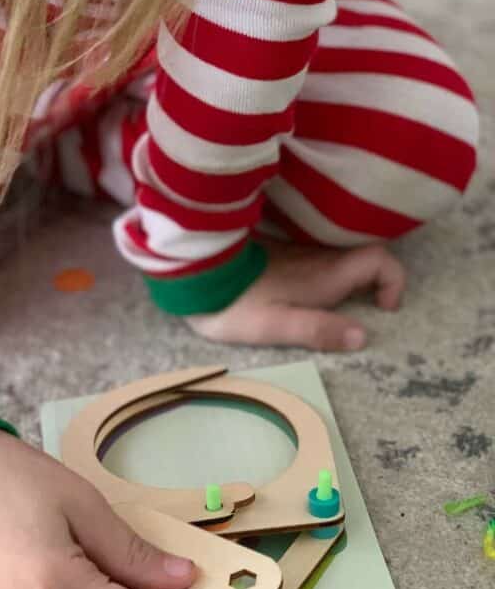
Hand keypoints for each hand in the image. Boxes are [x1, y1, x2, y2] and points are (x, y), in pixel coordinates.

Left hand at [187, 241, 405, 350]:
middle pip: (363, 258)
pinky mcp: (279, 252)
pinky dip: (323, 273)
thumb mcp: (276, 326)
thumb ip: (319, 330)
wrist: (195, 273)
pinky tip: (303, 294)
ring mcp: (298, 252)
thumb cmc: (236, 303)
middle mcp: (318, 258)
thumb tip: (362, 336)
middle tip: (363, 310)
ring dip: (348, 278)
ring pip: (339, 256)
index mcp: (325, 275)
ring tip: (334, 308)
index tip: (382, 308)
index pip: (379, 260)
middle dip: (374, 281)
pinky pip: (315, 256)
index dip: (393, 280)